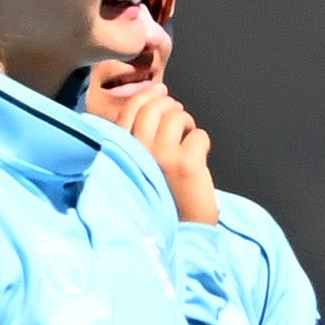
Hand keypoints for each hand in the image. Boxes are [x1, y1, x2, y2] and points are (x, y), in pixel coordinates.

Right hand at [85, 74, 219, 223]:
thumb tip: (155, 98)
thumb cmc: (160, 197)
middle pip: (155, 106)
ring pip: (177, 116)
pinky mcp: (186, 164)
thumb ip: (138, 136)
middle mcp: (137, 150)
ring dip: (187, 124)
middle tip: (180, 120)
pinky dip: (202, 143)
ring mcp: (161, 156)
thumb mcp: (137, 163)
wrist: (180, 232)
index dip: (148, 95)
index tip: (161, 92)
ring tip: (188, 141)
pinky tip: (198, 160)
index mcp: (121, 149)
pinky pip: (199, 134)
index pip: (130, 108)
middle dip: (171, 106)